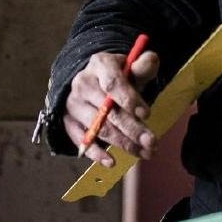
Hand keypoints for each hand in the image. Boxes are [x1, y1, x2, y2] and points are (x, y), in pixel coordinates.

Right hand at [64, 46, 159, 165]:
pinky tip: (112, 161)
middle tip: (152, 142)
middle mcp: (83, 84)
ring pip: (99, 128)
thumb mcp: (131, 66)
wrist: (93, 81)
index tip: (146, 114)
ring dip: (123, 143)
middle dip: (132, 129)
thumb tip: (151, 59)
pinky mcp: (69, 122)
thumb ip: (143, 65)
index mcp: (100, 65)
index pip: (112, 83)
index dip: (129, 99)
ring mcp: (74, 104)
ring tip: (145, 152)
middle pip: (108, 110)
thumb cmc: (118, 76)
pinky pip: (82, 140)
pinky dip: (96, 153)